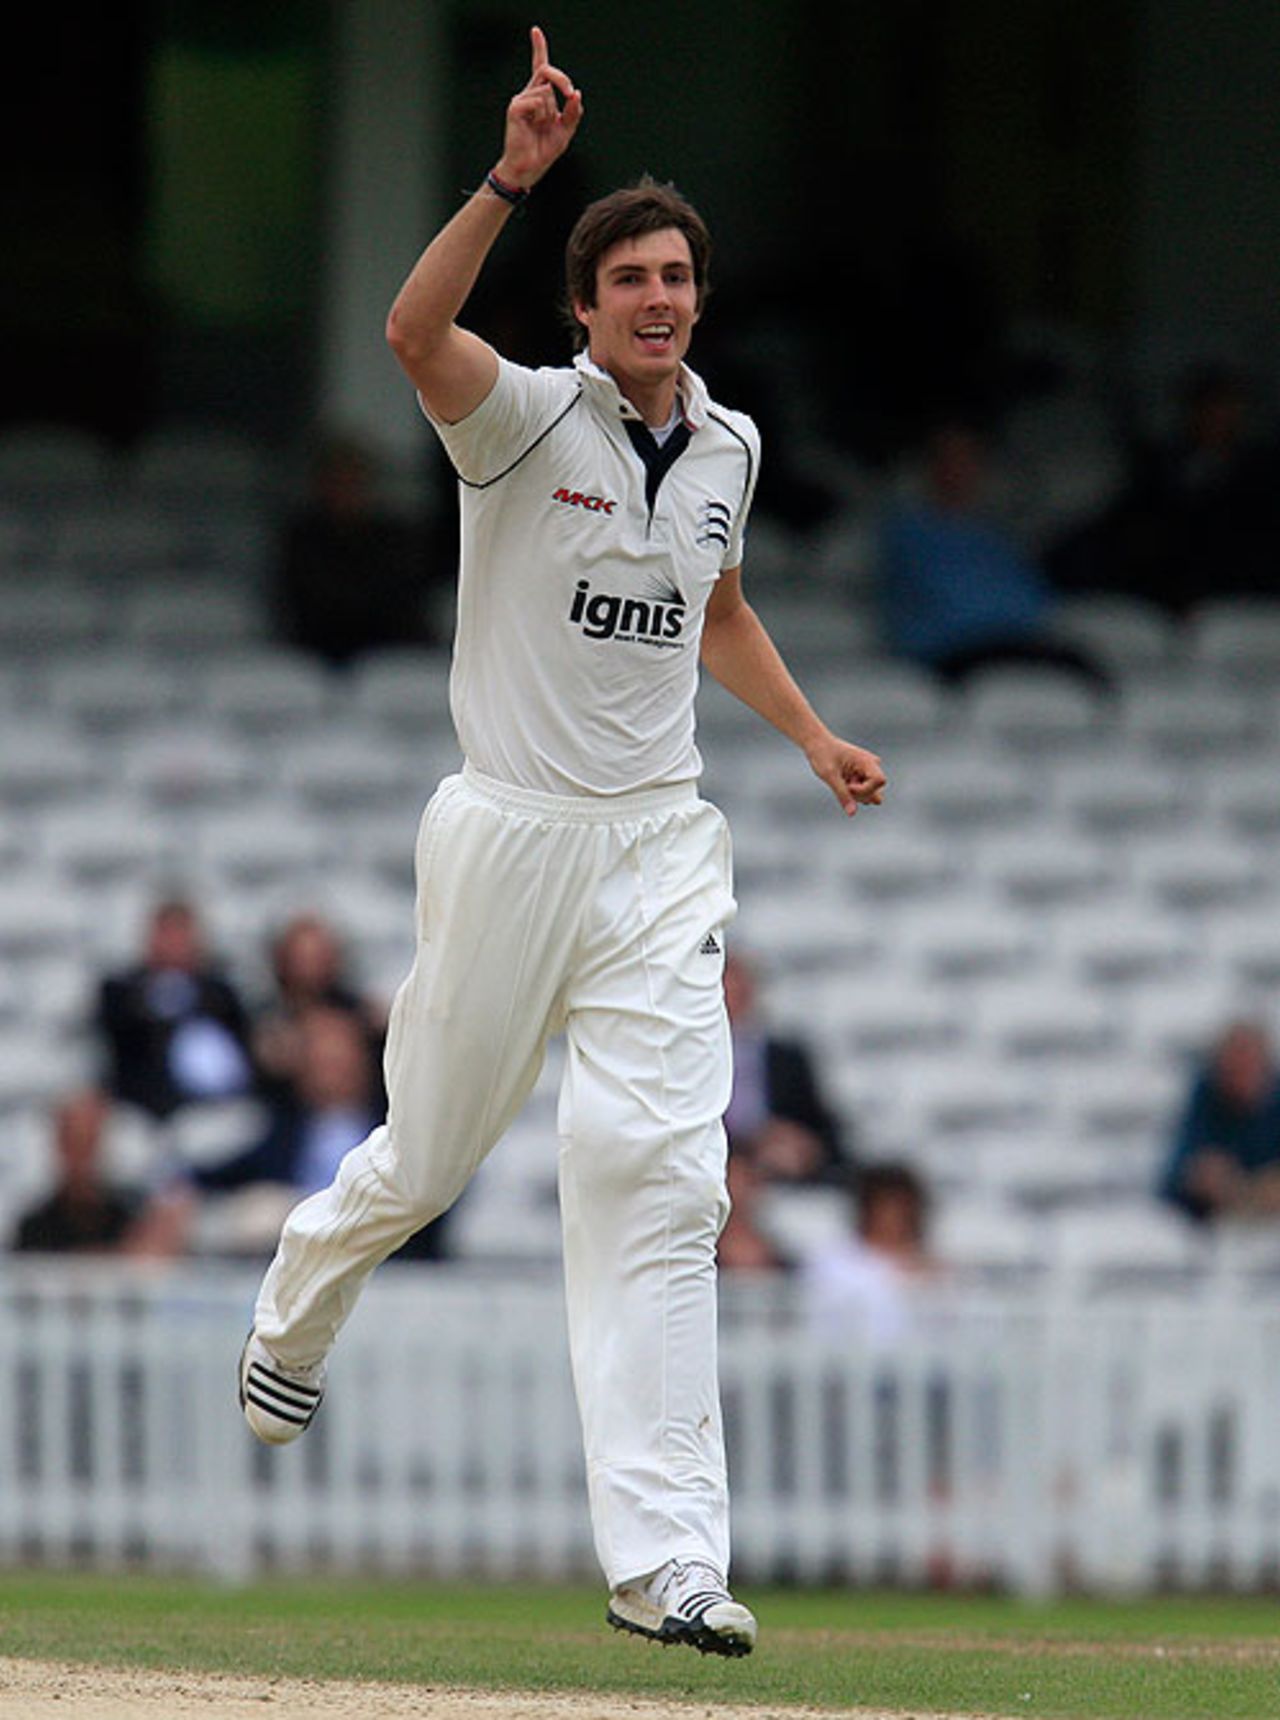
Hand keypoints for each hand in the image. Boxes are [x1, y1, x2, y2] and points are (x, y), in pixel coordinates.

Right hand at [495, 25, 583, 190]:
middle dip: (562, 79)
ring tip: (541, 127)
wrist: (529, 168)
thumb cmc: (544, 150)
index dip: (538, 48)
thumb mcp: (566, 131)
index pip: (540, 68)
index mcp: (540, 97)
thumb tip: (576, 93)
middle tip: (570, 95)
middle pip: (546, 70)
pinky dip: (542, 115)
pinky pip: (538, 101)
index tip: (535, 31)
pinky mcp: (515, 107)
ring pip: (546, 91)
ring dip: (551, 111)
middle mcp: (529, 94)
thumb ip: (573, 112)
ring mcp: (521, 100)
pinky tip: (534, 126)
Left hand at [806, 731, 885, 817]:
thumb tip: (852, 814)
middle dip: (859, 795)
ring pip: (870, 794)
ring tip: (842, 781)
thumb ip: (842, 795)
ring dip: (855, 794)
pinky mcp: (862, 776)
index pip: (879, 781)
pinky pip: (863, 792)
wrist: (817, 744)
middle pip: (876, 792)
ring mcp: (867, 771)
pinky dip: (852, 791)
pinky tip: (842, 782)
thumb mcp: (830, 775)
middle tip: (844, 785)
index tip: (848, 785)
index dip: (865, 789)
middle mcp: (872, 765)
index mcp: (867, 761)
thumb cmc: (822, 754)